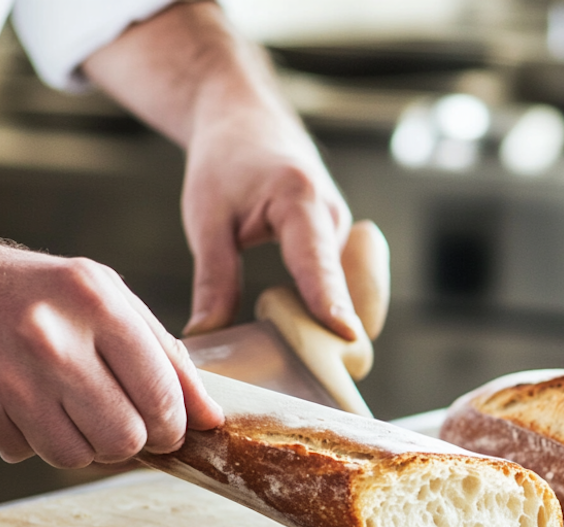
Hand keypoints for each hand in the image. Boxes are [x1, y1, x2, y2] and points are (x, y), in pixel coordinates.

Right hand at [0, 240, 223, 466]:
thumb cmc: (25, 291)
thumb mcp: (100, 294)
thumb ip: (161, 352)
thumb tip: (210, 416)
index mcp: (95, 300)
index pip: (162, 395)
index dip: (173, 425)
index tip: (167, 427)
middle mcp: (51, 338)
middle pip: (125, 438)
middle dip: (130, 440)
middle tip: (115, 418)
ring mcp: (7, 377)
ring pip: (78, 457)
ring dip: (80, 442)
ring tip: (61, 402)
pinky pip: (29, 454)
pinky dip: (32, 437)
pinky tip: (16, 399)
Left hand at [180, 105, 361, 341]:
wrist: (245, 117)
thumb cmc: (224, 159)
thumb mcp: (207, 220)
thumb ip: (214, 279)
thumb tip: (206, 335)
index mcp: (299, 200)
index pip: (319, 262)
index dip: (331, 303)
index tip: (345, 336)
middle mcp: (334, 215)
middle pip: (351, 289)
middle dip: (340, 332)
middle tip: (308, 373)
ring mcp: (345, 228)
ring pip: (357, 292)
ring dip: (339, 326)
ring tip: (307, 358)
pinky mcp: (343, 240)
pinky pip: (351, 286)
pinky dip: (336, 311)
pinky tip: (309, 333)